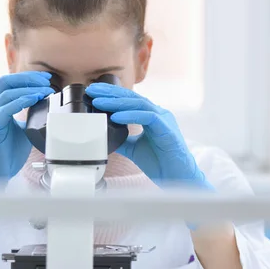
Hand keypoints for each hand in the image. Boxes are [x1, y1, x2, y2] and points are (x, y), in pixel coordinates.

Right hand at [0, 71, 54, 189]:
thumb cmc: (7, 154)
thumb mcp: (22, 130)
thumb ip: (30, 117)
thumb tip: (48, 108)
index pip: (9, 83)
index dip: (28, 77)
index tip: (46, 78)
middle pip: (6, 82)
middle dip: (28, 78)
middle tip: (46, 80)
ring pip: (7, 93)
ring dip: (29, 89)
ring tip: (45, 90)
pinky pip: (5, 108)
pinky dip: (21, 101)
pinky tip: (34, 100)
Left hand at [86, 83, 212, 188]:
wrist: (177, 179)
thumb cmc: (160, 163)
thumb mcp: (134, 149)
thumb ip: (122, 140)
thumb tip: (104, 136)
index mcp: (152, 116)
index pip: (129, 100)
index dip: (111, 94)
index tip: (94, 91)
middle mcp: (158, 114)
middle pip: (132, 97)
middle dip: (110, 93)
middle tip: (92, 90)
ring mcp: (164, 120)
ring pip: (139, 104)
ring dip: (116, 102)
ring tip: (99, 102)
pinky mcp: (167, 129)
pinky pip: (148, 117)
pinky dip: (130, 116)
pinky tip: (116, 117)